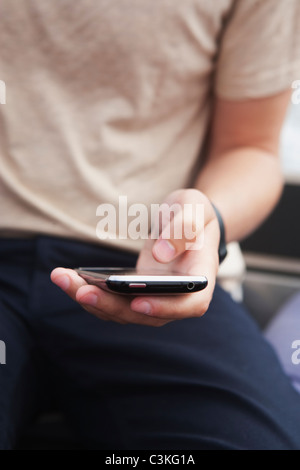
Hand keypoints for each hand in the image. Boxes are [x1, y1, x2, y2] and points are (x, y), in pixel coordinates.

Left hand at [51, 189, 219, 326]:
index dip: (165, 308)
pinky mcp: (136, 293)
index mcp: (199, 276)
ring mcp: (156, 297)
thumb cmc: (194, 212)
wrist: (185, 220)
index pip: (190, 304)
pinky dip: (90, 293)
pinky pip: (114, 301)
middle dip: (111, 305)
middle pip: (146, 314)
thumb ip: (184, 228)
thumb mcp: (194, 208)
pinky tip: (68, 277)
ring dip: (93, 301)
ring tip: (62, 278)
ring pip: (124, 312)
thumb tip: (160, 255)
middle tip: (81, 291)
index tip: (137, 303)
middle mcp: (178, 295)